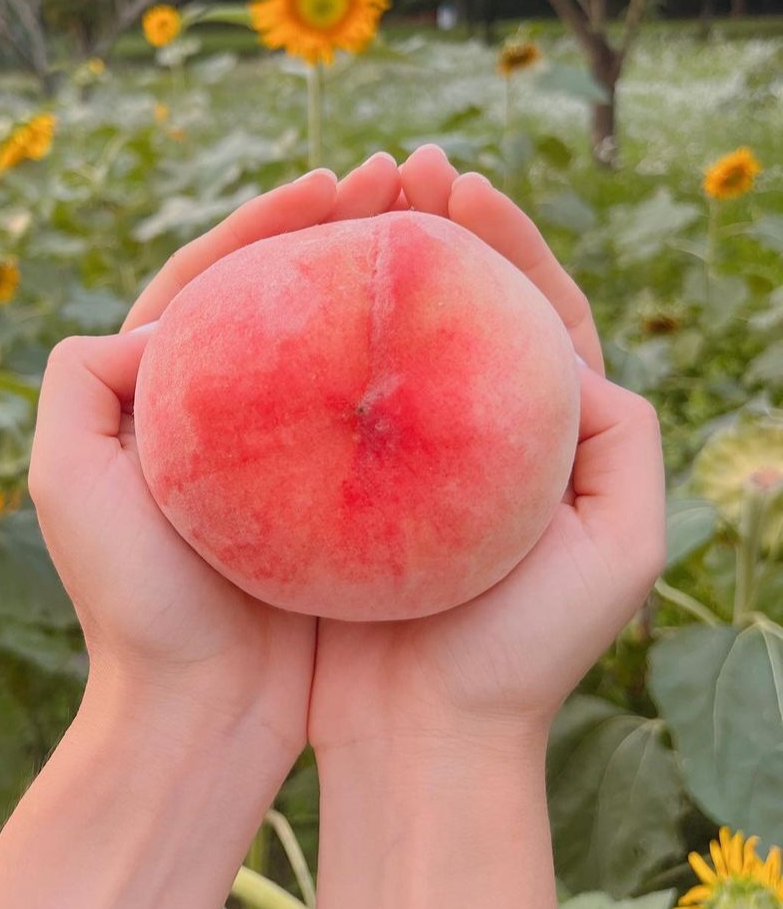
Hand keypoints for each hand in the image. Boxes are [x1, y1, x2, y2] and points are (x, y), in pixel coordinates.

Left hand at [29, 152, 405, 756]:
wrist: (197, 708)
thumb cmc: (132, 601)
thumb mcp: (65, 474)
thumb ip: (82, 373)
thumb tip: (158, 318)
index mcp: (154, 389)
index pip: (213, 276)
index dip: (269, 221)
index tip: (334, 183)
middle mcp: (216, 408)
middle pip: (282, 293)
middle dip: (338, 228)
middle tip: (406, 181)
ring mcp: (276, 448)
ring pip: (333, 341)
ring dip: (378, 278)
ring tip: (439, 225)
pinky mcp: (324, 490)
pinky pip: (366, 407)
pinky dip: (400, 360)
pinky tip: (450, 329)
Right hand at [309, 147, 666, 752]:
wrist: (422, 740)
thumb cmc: (521, 655)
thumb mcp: (621, 546)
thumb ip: (625, 438)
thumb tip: (582, 354)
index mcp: (546, 436)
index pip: (532, 309)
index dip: (502, 237)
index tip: (458, 181)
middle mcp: (472, 438)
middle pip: (457, 310)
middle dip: (431, 230)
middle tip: (394, 169)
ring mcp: (403, 459)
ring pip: (387, 344)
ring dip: (367, 271)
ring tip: (338, 206)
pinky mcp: (338, 486)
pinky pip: (326, 396)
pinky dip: (311, 343)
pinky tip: (284, 301)